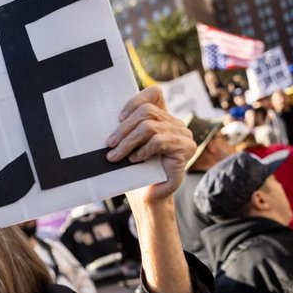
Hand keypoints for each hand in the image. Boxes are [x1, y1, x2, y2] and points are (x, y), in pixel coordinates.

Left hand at [106, 86, 194, 202]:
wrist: (148, 198)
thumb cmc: (135, 172)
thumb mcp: (129, 145)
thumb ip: (127, 128)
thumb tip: (106, 115)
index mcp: (163, 119)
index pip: (154, 94)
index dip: (135, 101)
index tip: (118, 118)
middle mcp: (177, 124)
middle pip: (147, 112)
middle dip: (124, 128)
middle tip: (109, 144)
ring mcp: (184, 136)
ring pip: (150, 127)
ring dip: (128, 142)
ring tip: (115, 156)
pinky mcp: (186, 150)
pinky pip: (159, 141)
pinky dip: (143, 150)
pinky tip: (134, 160)